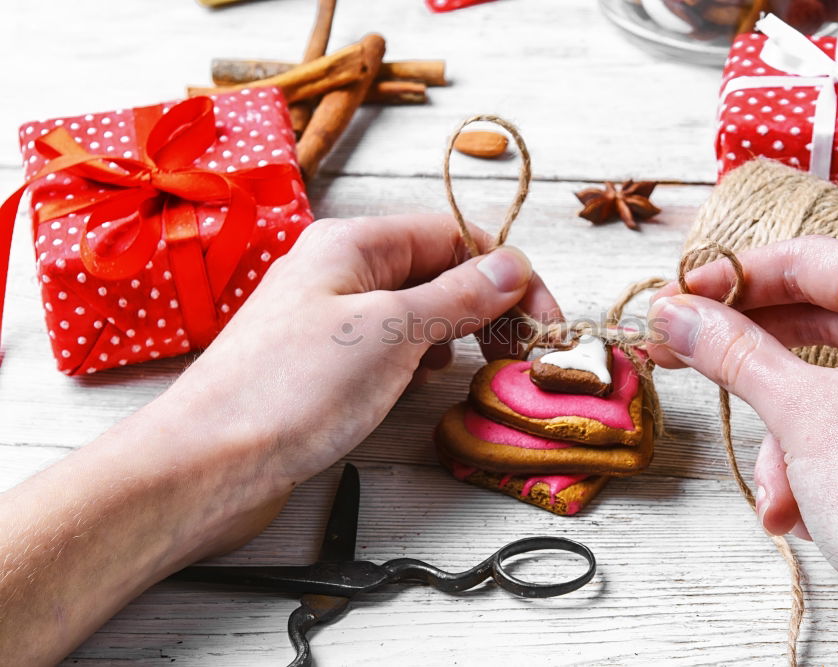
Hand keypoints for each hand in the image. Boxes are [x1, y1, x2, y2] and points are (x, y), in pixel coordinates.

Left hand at [0, 213, 558, 665]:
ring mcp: (328, 318)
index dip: (507, 273)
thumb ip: (457, 295)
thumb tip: (513, 264)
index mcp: (353, 243)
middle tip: (521, 350)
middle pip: (436, 270)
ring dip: (455, 332)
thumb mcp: (391, 331)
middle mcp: (340, 271)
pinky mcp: (321, 363)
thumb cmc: (293, 389)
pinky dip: (418, 359)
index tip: (543, 321)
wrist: (209, 462)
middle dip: (485, 304)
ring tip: (478, 364)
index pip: (454, 236)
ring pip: (415, 311)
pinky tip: (424, 382)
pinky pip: (388, 346)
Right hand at [645, 236, 837, 665]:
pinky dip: (827, 455)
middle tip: (691, 362)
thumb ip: (731, 350)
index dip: (729, 282)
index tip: (678, 303)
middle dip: (754, 368)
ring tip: (776, 495)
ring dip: (790, 438)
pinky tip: (808, 509)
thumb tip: (676, 313)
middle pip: (821, 319)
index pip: (805, 260)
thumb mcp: (796, 410)